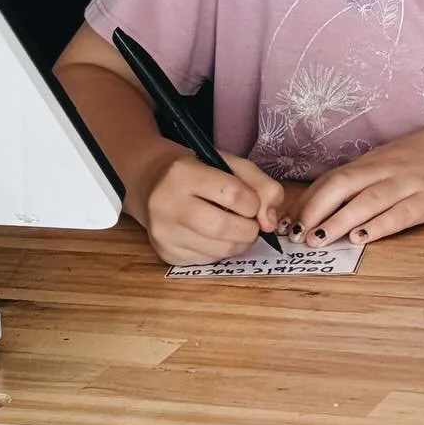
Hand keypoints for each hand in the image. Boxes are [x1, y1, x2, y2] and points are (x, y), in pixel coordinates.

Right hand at [138, 146, 285, 265]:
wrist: (152, 182)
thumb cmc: (199, 169)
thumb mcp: (231, 164)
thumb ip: (261, 185)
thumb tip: (270, 223)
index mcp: (183, 173)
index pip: (233, 194)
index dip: (253, 203)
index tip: (253, 203)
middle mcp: (167, 204)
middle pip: (223, 228)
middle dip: (249, 229)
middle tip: (252, 223)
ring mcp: (163, 232)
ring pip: (217, 250)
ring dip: (239, 243)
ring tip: (238, 229)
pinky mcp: (166, 253)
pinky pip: (207, 260)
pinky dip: (221, 251)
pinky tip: (216, 236)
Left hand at [294, 122, 423, 245]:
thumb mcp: (396, 159)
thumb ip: (368, 177)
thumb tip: (331, 200)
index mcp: (377, 160)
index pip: (334, 178)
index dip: (310, 200)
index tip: (289, 220)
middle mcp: (389, 169)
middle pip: (344, 186)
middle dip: (316, 209)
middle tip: (296, 233)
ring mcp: (412, 183)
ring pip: (368, 201)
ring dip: (340, 221)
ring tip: (319, 239)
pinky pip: (402, 213)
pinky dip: (380, 226)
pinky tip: (362, 238)